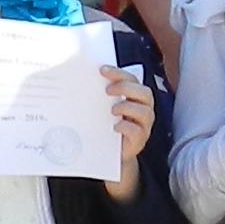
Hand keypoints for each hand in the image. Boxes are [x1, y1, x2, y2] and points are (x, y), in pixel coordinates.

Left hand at [103, 64, 157, 188]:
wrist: (109, 153)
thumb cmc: (106, 125)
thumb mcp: (104, 107)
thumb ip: (100, 94)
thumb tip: (79, 80)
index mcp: (136, 96)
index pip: (132, 79)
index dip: (119, 73)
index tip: (102, 70)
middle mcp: (143, 109)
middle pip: (144, 93)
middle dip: (126, 88)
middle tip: (107, 90)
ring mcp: (144, 126)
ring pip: (145, 112)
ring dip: (127, 107)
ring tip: (112, 111)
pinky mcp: (139, 141)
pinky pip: (137, 132)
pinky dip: (126, 127)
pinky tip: (115, 127)